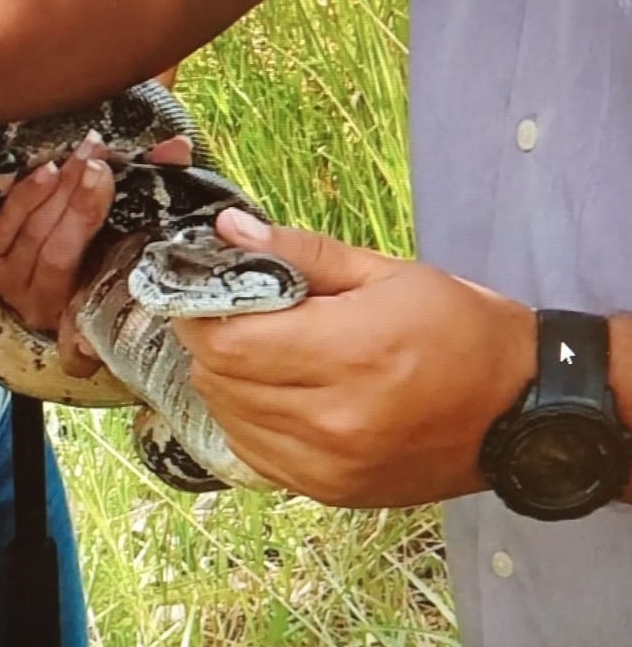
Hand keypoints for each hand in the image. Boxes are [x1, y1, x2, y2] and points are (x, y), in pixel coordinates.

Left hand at [0, 132, 193, 376]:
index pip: (96, 274)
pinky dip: (26, 197)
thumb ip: (155, 193)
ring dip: (58, 190)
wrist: (48, 276)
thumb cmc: (101, 250)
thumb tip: (177, 146)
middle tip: (98, 164)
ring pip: (34, 235)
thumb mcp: (130, 233)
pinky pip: (4, 228)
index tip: (115, 191)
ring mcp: (12, 285)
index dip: (105, 235)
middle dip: (80, 202)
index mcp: (87, 307)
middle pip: (60, 250)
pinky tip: (46, 170)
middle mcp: (45, 305)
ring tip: (81, 157)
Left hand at [175, 208, 536, 507]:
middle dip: (210, 341)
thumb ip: (301, 252)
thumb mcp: (388, 273)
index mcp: (349, 353)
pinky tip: (276, 396)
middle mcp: (333, 419)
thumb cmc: (461, 330)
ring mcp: (329, 464)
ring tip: (259, 354)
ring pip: (227, 417)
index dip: (200, 311)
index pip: (225, 340)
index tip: (203, 290)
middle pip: (218, 379)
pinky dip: (247, 420)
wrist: (524, 411)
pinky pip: (252, 453)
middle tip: (232, 316)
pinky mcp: (329, 492)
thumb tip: (228, 231)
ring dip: (226, 382)